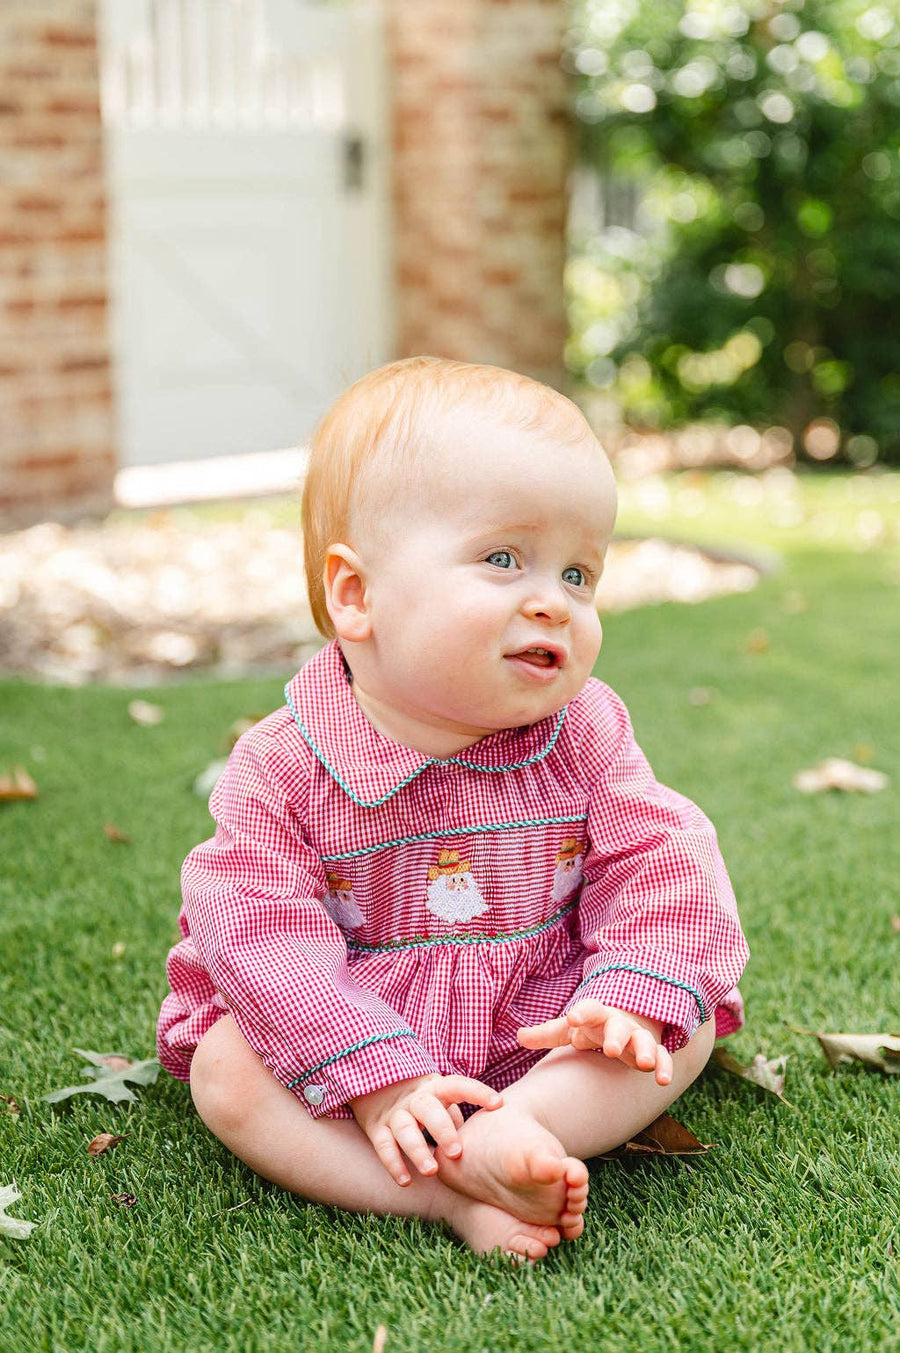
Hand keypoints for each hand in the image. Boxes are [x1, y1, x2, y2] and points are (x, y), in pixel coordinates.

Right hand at [349, 1074, 502, 1185]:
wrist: (375, 1085)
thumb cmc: (423, 1102)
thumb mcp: (440, 1102)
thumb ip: (457, 1119)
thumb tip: (484, 1142)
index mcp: (435, 1089)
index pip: (458, 1085)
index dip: (477, 1092)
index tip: (497, 1104)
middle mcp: (414, 1099)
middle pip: (428, 1109)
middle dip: (442, 1130)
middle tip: (456, 1153)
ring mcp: (394, 1113)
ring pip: (404, 1129)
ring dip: (418, 1150)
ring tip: (431, 1171)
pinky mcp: (376, 1128)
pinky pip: (384, 1146)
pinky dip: (394, 1164)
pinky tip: (406, 1181)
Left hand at [517, 999, 673, 1086]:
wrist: (623, 1024)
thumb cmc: (591, 1029)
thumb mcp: (569, 1030)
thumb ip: (547, 1033)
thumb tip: (520, 1036)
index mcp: (596, 1016)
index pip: (589, 1010)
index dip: (581, 1013)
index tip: (572, 1018)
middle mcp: (618, 1024)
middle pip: (618, 1026)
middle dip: (615, 1036)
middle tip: (610, 1048)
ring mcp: (637, 1037)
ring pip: (644, 1041)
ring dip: (645, 1050)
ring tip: (645, 1064)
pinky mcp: (652, 1051)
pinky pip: (663, 1057)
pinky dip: (665, 1066)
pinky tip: (662, 1080)